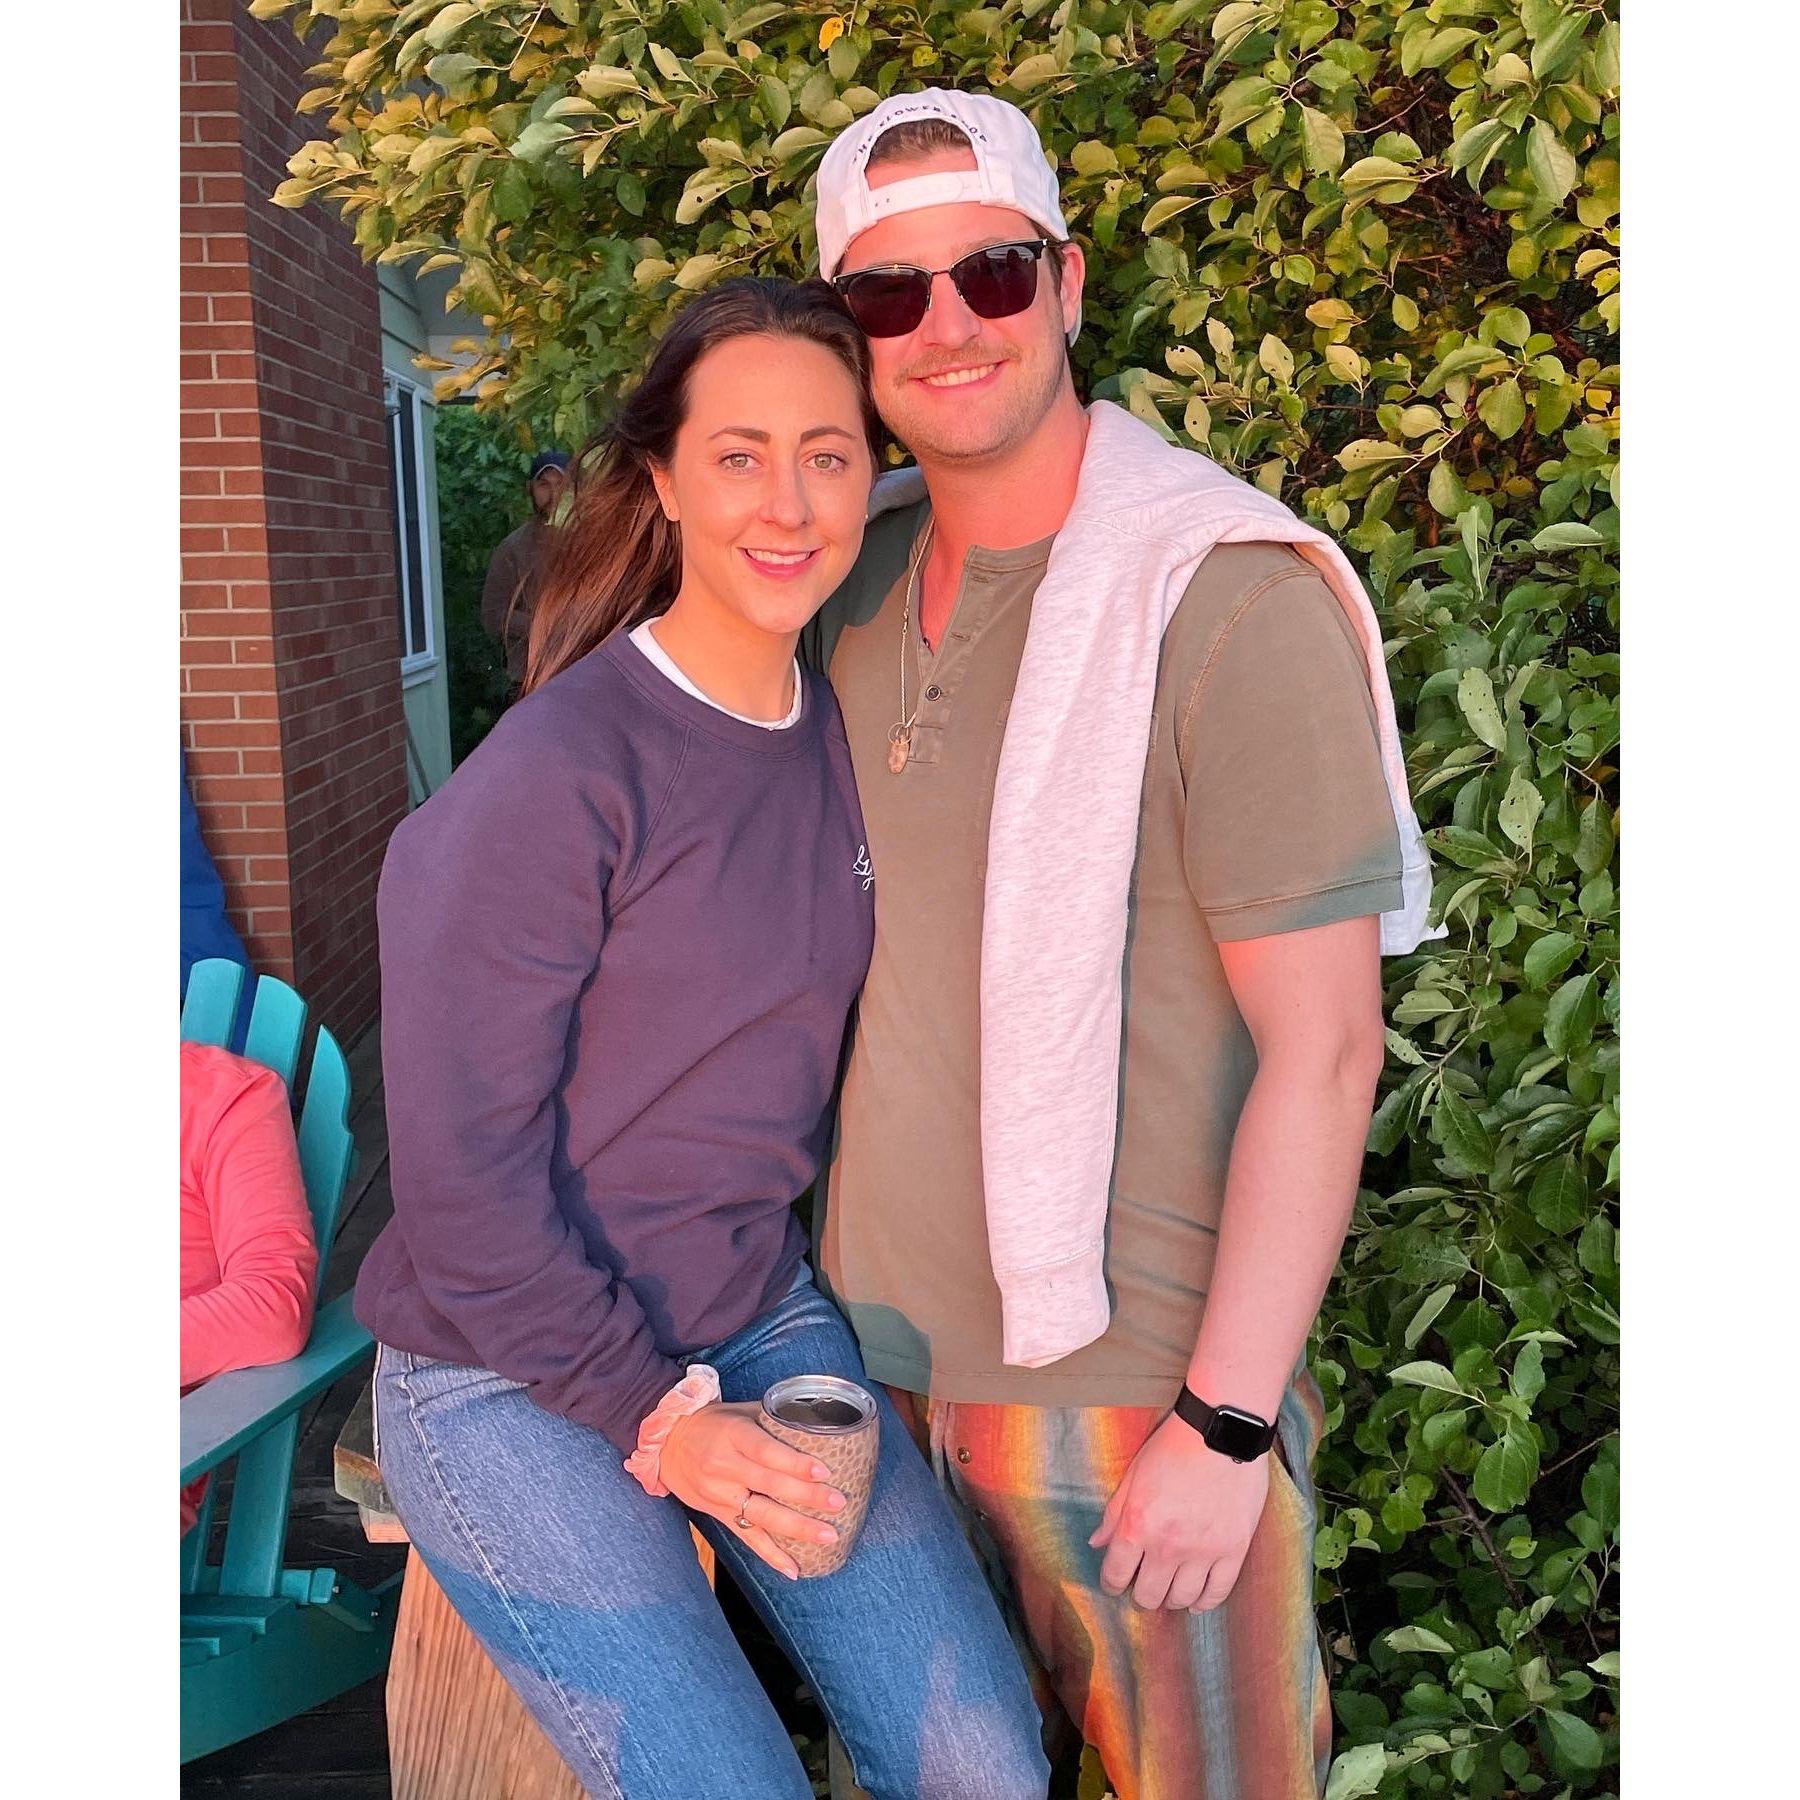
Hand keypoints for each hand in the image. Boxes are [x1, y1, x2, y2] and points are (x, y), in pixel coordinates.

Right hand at [660, 1402, 846, 1579]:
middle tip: (838, 1503)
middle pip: (769, 1485)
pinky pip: (746, 1538)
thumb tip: (818, 1422)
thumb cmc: (712, 1421)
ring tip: (828, 1536)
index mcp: (733, 1435)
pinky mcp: (717, 1515)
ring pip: (761, 1515)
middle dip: (806, 1497)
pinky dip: (770, 1555)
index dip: (794, 1463)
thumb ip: (774, 1418)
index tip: (823, 1470)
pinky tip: (794, 1568)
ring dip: (797, 1528)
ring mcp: (720, 1494)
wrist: (666, 1442)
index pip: (766, 1451)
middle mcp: (725, 1467)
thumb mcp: (740, 1410)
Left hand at [1089, 1415, 1269, 1610]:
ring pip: (1182, 1598)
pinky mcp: (1233, 1550)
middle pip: (1149, 1596)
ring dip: (1171, 1599)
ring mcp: (1203, 1551)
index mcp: (1138, 1525)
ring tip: (1169, 1590)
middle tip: (1143, 1587)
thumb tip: (1096, 1543)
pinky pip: (1217, 1592)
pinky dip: (1205, 1602)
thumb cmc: (1173, 1447)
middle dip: (1141, 1595)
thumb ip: (1114, 1514)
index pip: (1116, 1575)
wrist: (1221, 1432)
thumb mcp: (1134, 1475)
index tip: (1115, 1584)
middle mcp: (1168, 1545)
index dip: (1112, 1584)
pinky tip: (1197, 1599)